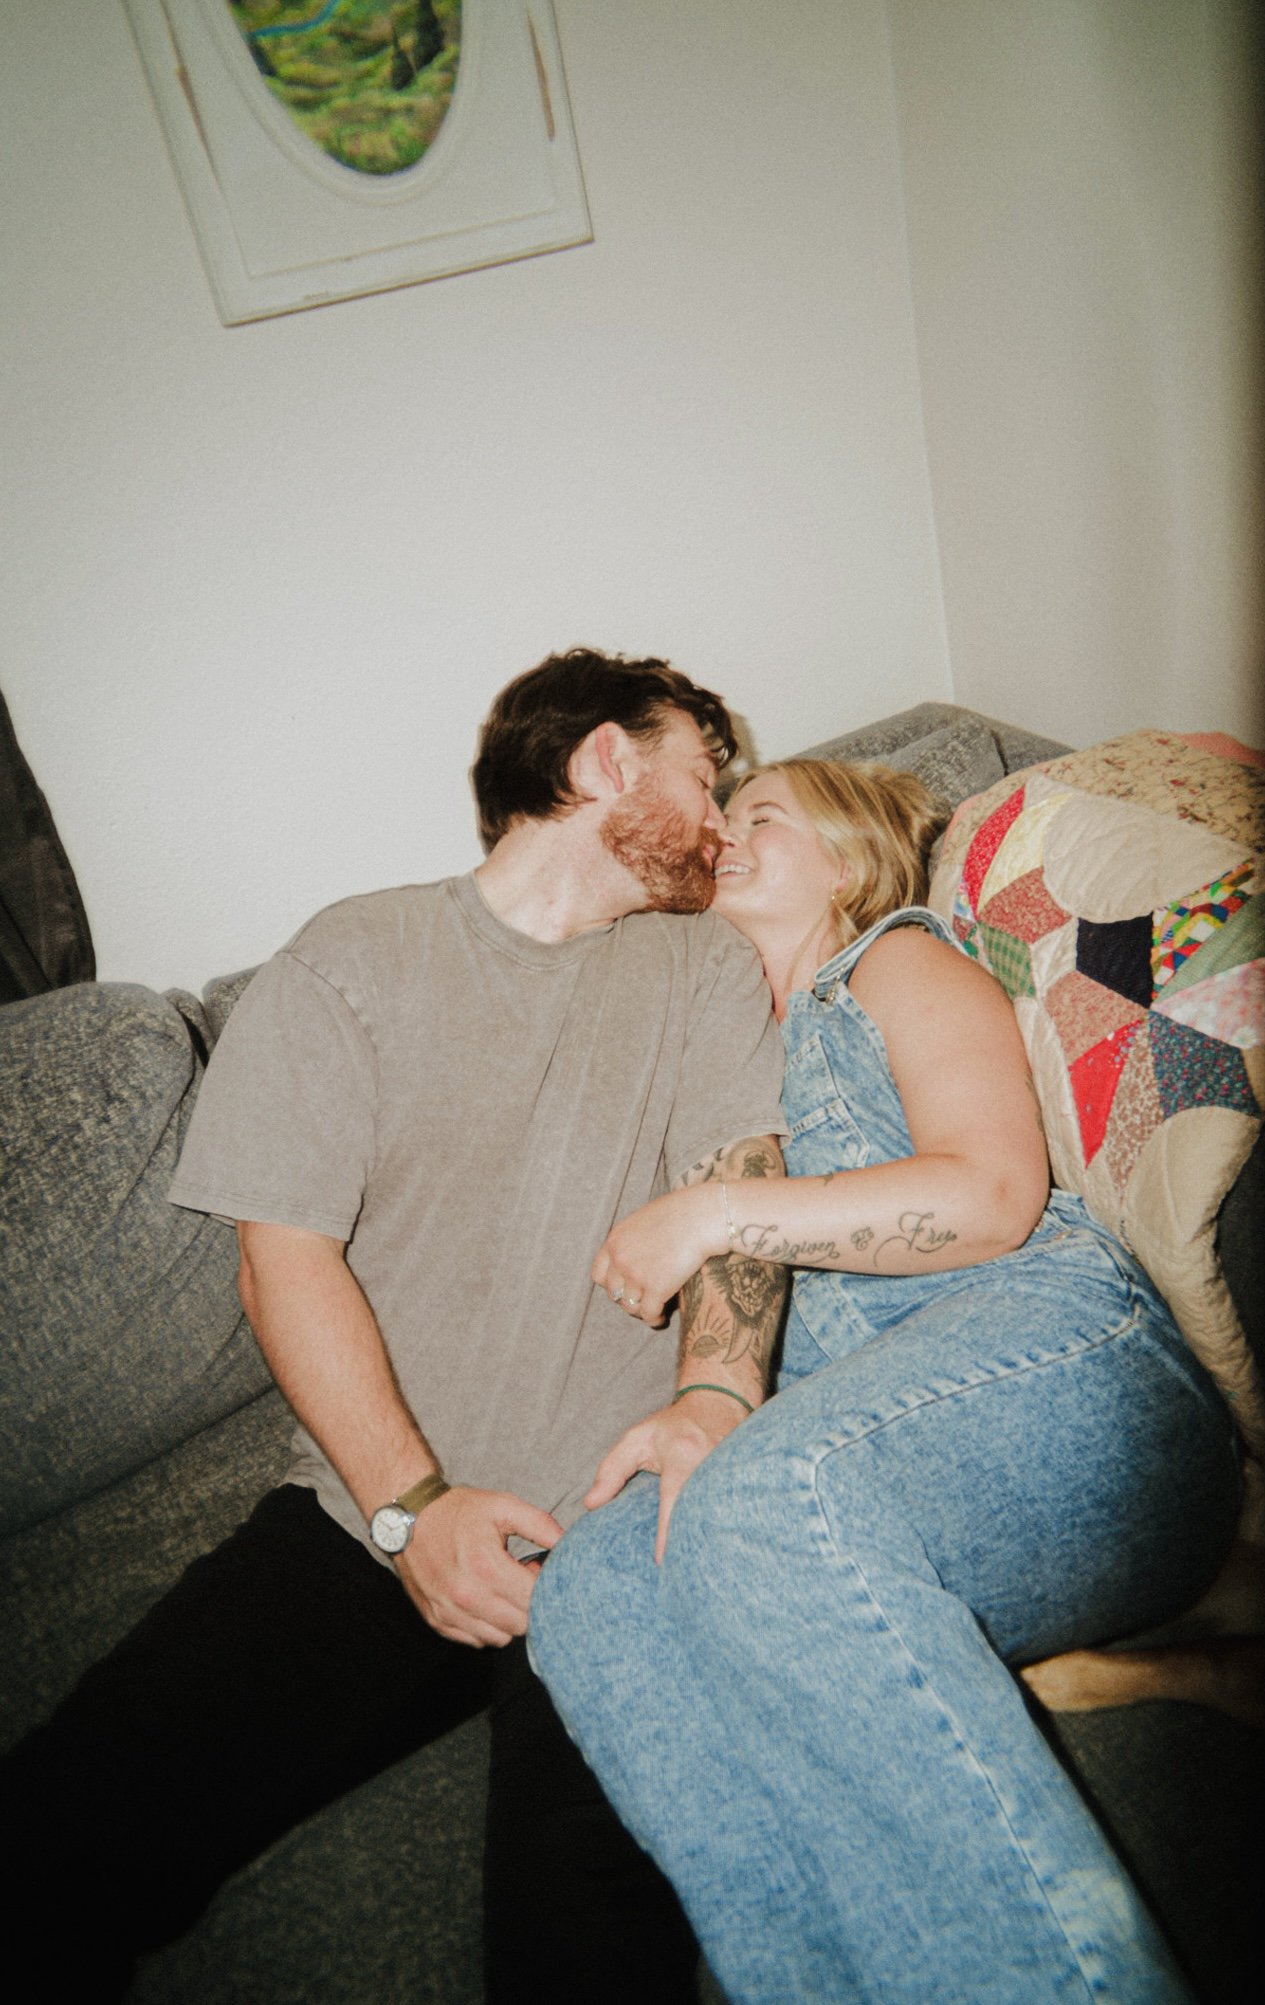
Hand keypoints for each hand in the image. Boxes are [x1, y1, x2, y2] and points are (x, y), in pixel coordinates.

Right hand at [399, 1486, 562, 1647]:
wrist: (409, 1518)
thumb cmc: (460, 1511)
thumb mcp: (503, 1506)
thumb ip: (541, 1524)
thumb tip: (570, 1544)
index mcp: (487, 1566)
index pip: (535, 1600)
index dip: (546, 1587)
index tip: (538, 1569)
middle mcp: (467, 1596)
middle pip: (521, 1624)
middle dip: (531, 1605)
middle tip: (522, 1579)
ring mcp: (450, 1612)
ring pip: (501, 1638)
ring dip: (509, 1618)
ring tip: (503, 1589)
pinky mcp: (438, 1621)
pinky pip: (476, 1640)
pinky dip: (487, 1626)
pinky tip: (484, 1599)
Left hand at [585, 1390, 750, 1561]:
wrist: (718, 1404)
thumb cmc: (672, 1427)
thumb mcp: (636, 1439)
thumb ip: (611, 1470)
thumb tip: (590, 1503)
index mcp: (683, 1453)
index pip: (674, 1497)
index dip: (667, 1531)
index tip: (660, 1561)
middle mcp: (712, 1462)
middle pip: (704, 1511)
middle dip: (694, 1542)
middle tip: (681, 1574)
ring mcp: (734, 1470)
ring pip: (724, 1512)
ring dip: (713, 1538)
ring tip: (701, 1571)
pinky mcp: (747, 1478)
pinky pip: (738, 1509)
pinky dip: (728, 1529)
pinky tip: (722, 1553)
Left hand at [593, 1184, 725, 1324]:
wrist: (703, 1216)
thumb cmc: (683, 1212)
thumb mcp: (646, 1220)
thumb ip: (634, 1240)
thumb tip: (638, 1255)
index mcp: (615, 1240)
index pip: (599, 1274)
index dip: (612, 1284)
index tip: (625, 1286)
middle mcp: (621, 1259)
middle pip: (613, 1293)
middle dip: (626, 1298)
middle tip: (642, 1299)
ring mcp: (636, 1275)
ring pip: (630, 1306)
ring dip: (641, 1310)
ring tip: (653, 1310)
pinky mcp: (656, 1288)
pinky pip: (648, 1314)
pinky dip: (654, 1319)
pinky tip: (661, 1318)